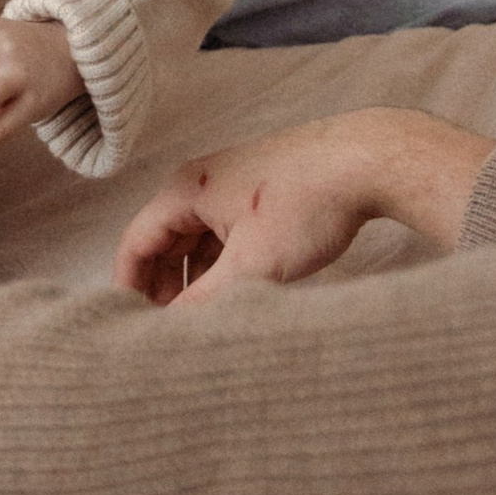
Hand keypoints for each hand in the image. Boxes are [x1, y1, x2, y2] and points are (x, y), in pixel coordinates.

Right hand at [114, 111, 495, 306]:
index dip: (129, 288)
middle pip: (162, 241)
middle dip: (160, 287)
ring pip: (195, 239)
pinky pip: (222, 234)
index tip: (129, 327)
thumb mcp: (253, 265)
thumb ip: (207, 301)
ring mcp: (231, 185)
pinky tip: (233, 292)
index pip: (135, 243)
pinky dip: (218, 264)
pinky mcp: (260, 193)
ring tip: (197, 319)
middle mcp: (200, 183)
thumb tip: (172, 333)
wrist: (366, 161)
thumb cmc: (308, 204)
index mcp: (185, 190)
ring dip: (190, 277)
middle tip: (165, 332)